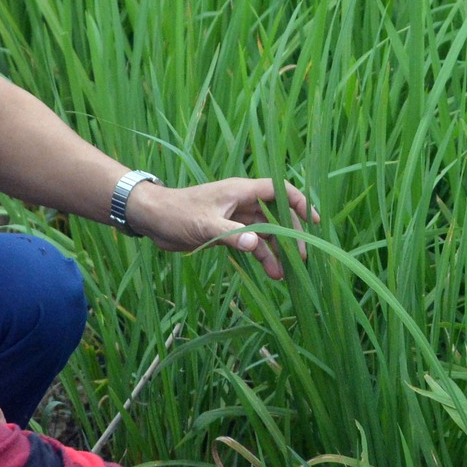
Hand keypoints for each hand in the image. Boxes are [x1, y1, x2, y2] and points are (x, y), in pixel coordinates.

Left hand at [124, 177, 319, 280]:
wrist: (151, 218)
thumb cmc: (176, 213)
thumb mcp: (204, 224)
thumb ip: (232, 235)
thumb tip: (257, 245)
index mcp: (241, 191)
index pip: (279, 191)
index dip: (299, 203)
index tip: (314, 221)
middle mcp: (242, 202)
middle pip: (277, 215)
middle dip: (291, 235)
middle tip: (301, 258)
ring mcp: (236, 217)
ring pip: (266, 233)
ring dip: (276, 252)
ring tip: (285, 275)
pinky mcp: (227, 232)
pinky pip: (252, 243)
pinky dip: (262, 256)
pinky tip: (270, 273)